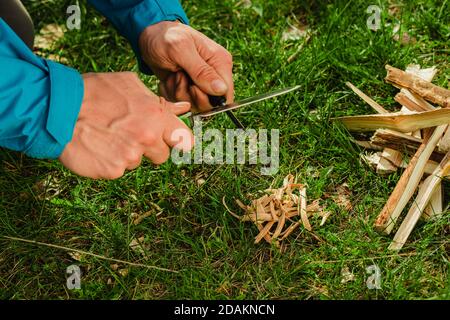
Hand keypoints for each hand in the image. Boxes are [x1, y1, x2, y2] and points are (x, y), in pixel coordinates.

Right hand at [59, 72, 193, 179]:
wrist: (58, 109)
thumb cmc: (94, 92)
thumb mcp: (130, 86)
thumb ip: (159, 102)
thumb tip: (183, 108)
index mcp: (156, 116)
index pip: (185, 139)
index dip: (179, 141)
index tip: (176, 142)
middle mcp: (147, 137)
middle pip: (162, 155)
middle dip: (151, 147)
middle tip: (130, 134)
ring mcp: (130, 156)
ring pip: (138, 162)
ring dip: (128, 153)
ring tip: (108, 136)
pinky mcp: (113, 171)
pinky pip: (119, 170)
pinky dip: (111, 162)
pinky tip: (99, 146)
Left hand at [139, 21, 233, 111]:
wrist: (151, 37)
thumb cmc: (166, 37)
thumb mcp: (181, 50)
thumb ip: (201, 71)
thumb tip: (222, 89)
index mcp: (221, 62)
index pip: (226, 94)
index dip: (208, 97)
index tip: (192, 87)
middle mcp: (215, 75)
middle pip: (210, 103)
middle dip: (189, 95)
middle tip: (177, 77)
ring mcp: (202, 83)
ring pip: (194, 104)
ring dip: (178, 93)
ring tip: (172, 75)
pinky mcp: (190, 89)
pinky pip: (183, 102)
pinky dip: (171, 93)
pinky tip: (168, 79)